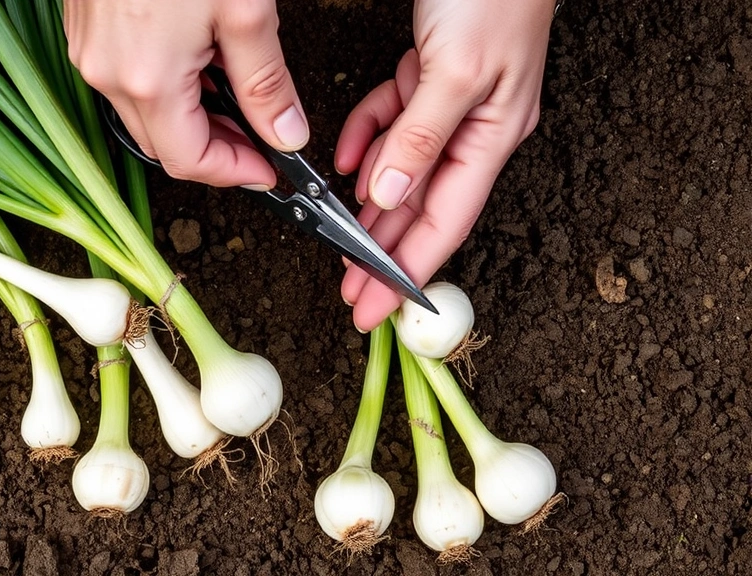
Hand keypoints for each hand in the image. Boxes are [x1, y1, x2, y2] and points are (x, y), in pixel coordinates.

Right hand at [64, 0, 308, 188]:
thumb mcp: (245, 11)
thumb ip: (267, 83)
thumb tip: (285, 132)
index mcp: (148, 79)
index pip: (189, 160)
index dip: (235, 173)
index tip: (269, 170)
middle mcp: (108, 73)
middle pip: (163, 144)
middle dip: (216, 151)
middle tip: (260, 141)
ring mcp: (90, 51)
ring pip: (144, 114)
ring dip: (191, 119)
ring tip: (235, 96)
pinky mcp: (86, 30)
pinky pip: (126, 80)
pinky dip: (166, 87)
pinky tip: (197, 63)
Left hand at [334, 0, 553, 330]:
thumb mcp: (458, 70)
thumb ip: (422, 136)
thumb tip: (389, 194)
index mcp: (494, 134)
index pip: (447, 221)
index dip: (409, 269)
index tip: (376, 308)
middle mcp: (475, 126)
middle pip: (421, 204)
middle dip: (382, 249)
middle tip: (349, 289)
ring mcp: (452, 101)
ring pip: (402, 165)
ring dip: (368, 198)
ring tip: (338, 235)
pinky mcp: (431, 75)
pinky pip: (393, 119)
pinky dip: (368, 135)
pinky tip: (346, 157)